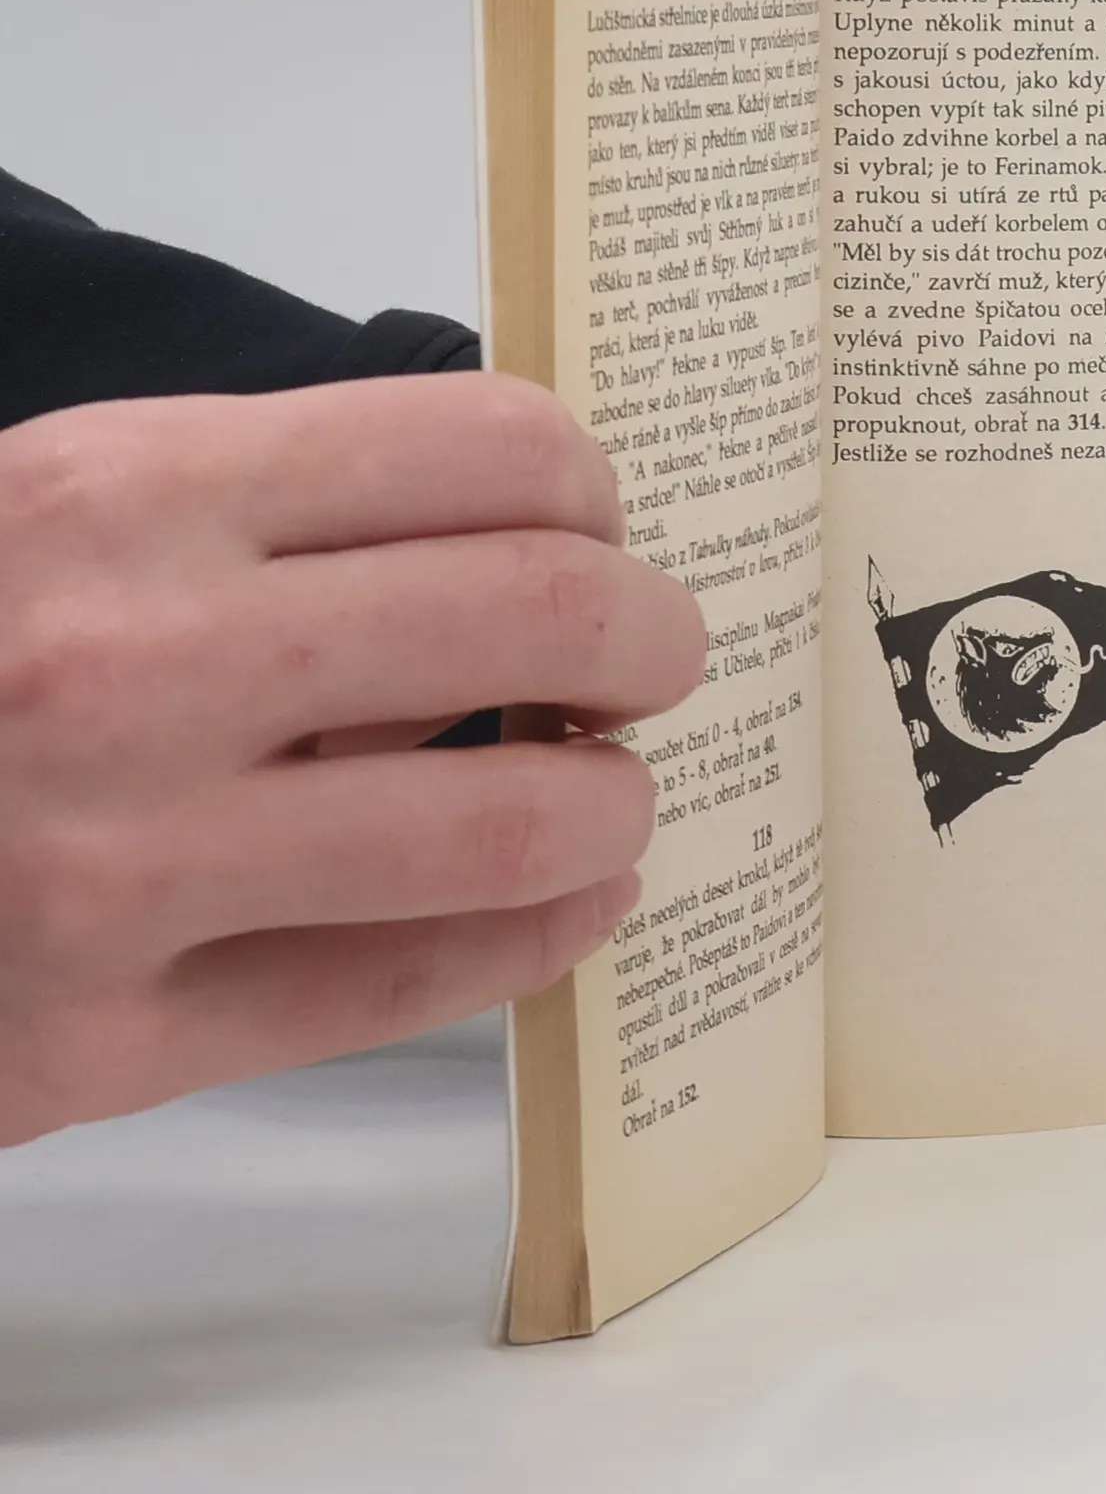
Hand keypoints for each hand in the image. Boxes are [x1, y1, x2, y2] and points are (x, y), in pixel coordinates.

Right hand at [0, 375, 704, 1144]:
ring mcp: (116, 867)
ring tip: (610, 792)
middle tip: (655, 661)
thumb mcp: (62, 516)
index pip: (491, 449)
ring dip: (614, 803)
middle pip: (548, 617)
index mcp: (123, 493)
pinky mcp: (100, 1043)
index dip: (593, 493)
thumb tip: (526, 537)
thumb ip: (273, 518)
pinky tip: (572, 902)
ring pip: (508, 825)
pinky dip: (538, 938)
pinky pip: (403, 990)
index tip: (600, 532)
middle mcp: (131, 665)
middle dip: (656, 639)